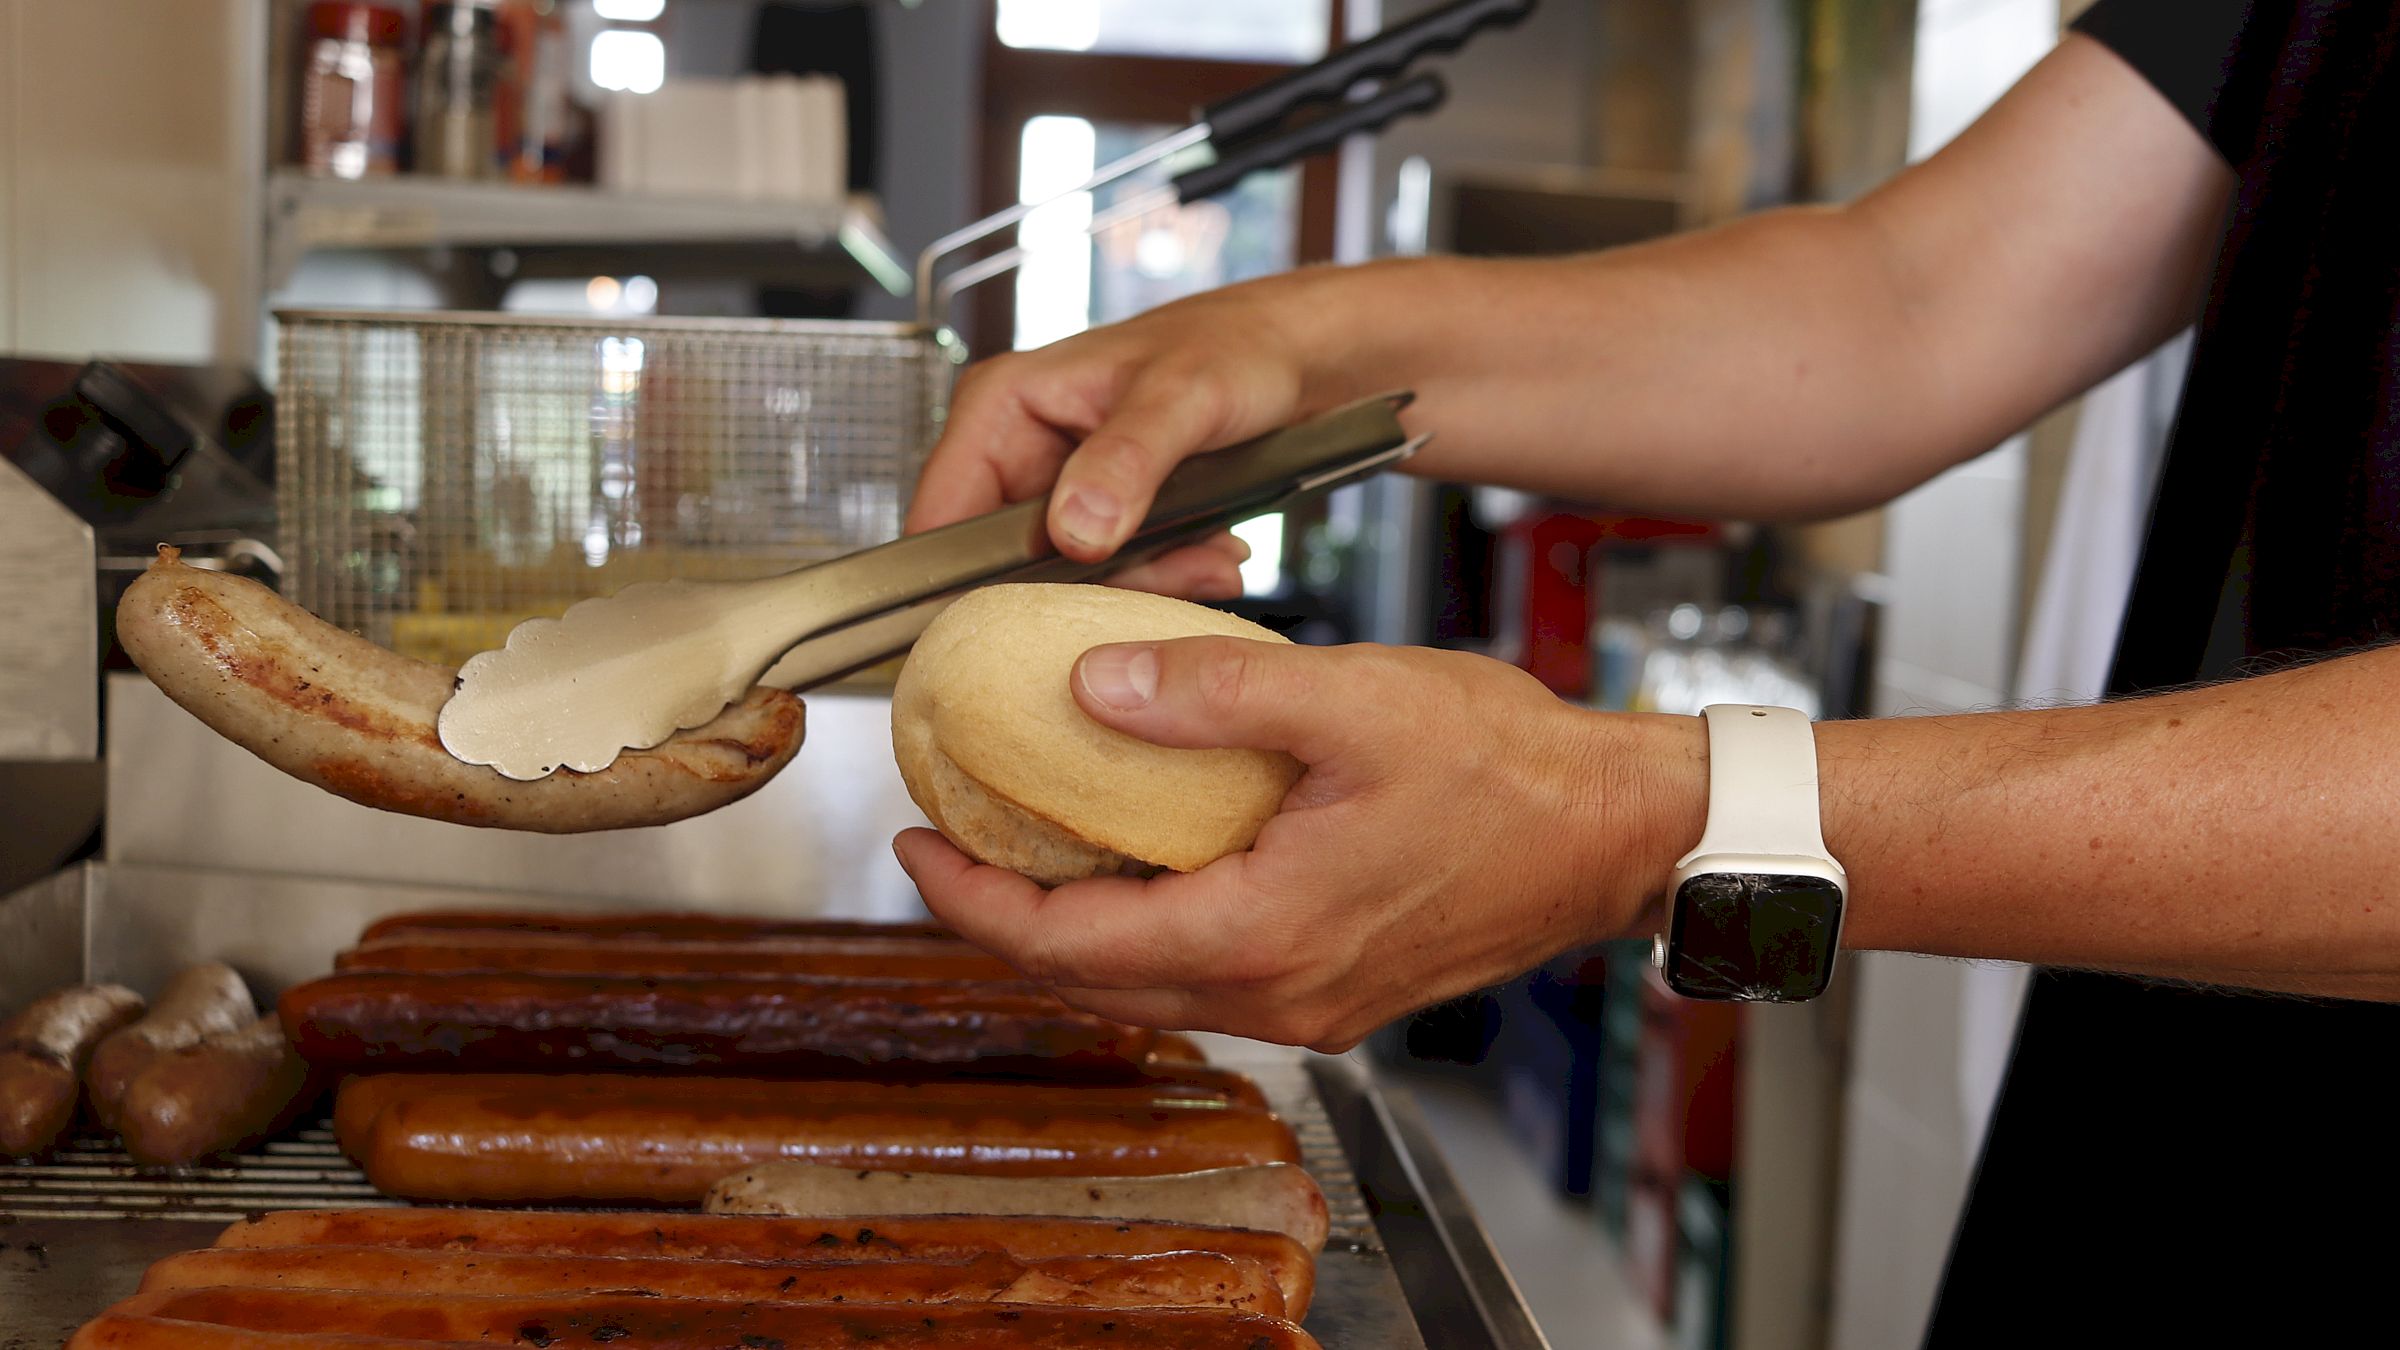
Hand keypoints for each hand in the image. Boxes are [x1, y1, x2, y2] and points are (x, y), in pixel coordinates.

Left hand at [893, 636, 1702, 1050]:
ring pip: (1145, 989)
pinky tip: (1135, 864)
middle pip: (1089, 984)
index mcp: (1262, 932)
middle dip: (1001, 922)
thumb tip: (1092, 683)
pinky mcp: (1335, 993)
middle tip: (951, 842)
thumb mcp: (1350, 700)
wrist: (1613, 834)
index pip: (1065, 945)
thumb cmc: (1509, 771)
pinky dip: (1143, 932)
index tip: (917, 841)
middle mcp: (1276, 994)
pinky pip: (1204, 979)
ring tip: (1025, 847)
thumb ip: (1213, 688)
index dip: (970, 899)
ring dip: (1071, 932)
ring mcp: (1309, 1005)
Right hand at [906, 276, 1350, 599]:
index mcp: (1001, 407)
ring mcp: (1058, 490)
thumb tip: (1074, 532)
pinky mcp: (1102, 519)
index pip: (941, 520)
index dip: (967, 587)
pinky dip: (1164, 576)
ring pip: (1066, 583)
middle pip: (1006, 568)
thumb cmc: (1234, 347)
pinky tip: (1209, 552)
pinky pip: (1112, 577)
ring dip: (1142, 582)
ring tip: (1204, 555)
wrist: (1293, 354)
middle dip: (1090, 588)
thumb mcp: (1181, 397)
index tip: (1027, 629)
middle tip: (1171, 573)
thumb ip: (1125, 462)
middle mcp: (1017, 452)